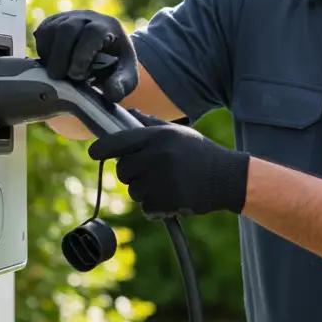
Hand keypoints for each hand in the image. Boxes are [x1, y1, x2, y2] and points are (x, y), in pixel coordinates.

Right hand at [33, 9, 138, 102]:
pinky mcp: (53, 22)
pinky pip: (42, 33)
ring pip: (51, 30)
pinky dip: (43, 51)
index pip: (92, 33)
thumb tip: (111, 94)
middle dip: (61, 55)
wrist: (106, 49)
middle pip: (67, 29)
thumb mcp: (126, 75)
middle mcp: (87, 17)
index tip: (76, 76)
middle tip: (60, 77)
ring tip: (57, 73)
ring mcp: (68, 17)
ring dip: (50, 55)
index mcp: (108, 26)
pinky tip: (53, 63)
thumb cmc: (115, 63)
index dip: (82, 54)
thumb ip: (122, 85)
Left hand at [88, 110, 250, 216]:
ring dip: (145, 192)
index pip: (117, 142)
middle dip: (132, 174)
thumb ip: (150, 124)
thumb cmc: (201, 154)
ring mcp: (160, 180)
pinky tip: (173, 197)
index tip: (94, 153)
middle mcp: (156, 156)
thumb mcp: (179, 133)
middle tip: (152, 172)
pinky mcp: (166, 201)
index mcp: (157, 136)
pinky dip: (156, 207)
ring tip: (168, 184)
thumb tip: (128, 113)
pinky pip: (146, 208)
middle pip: (123, 171)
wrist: (227, 178)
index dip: (101, 148)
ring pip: (134, 191)